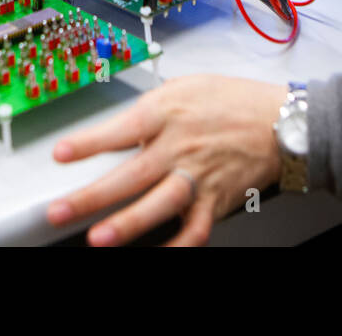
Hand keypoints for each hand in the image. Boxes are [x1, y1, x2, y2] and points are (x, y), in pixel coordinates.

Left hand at [46, 75, 287, 245]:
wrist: (281, 121)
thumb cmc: (231, 101)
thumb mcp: (184, 88)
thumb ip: (148, 109)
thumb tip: (114, 128)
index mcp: (168, 113)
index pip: (122, 128)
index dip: (89, 142)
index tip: (60, 154)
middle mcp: (181, 146)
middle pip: (131, 174)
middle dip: (92, 196)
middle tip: (60, 210)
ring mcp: (199, 176)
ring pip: (160, 204)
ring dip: (129, 223)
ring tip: (100, 238)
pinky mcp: (216, 200)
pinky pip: (194, 230)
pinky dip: (176, 247)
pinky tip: (154, 254)